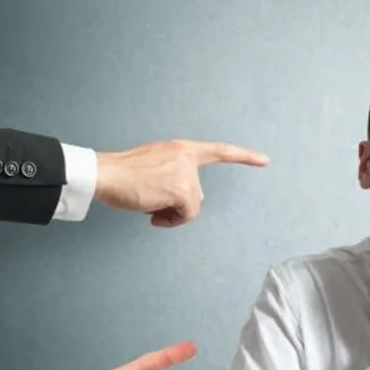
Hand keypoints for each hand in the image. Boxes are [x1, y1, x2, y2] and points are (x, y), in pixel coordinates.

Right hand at [95, 139, 268, 227]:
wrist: (105, 173)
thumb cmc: (122, 173)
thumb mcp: (155, 165)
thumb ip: (176, 174)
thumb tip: (187, 201)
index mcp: (181, 149)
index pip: (219, 151)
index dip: (243, 156)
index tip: (264, 161)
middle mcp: (187, 158)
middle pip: (197, 193)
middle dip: (179, 204)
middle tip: (153, 202)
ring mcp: (186, 174)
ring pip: (191, 207)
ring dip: (172, 213)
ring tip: (149, 204)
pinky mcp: (181, 190)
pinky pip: (186, 215)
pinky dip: (171, 220)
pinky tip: (152, 214)